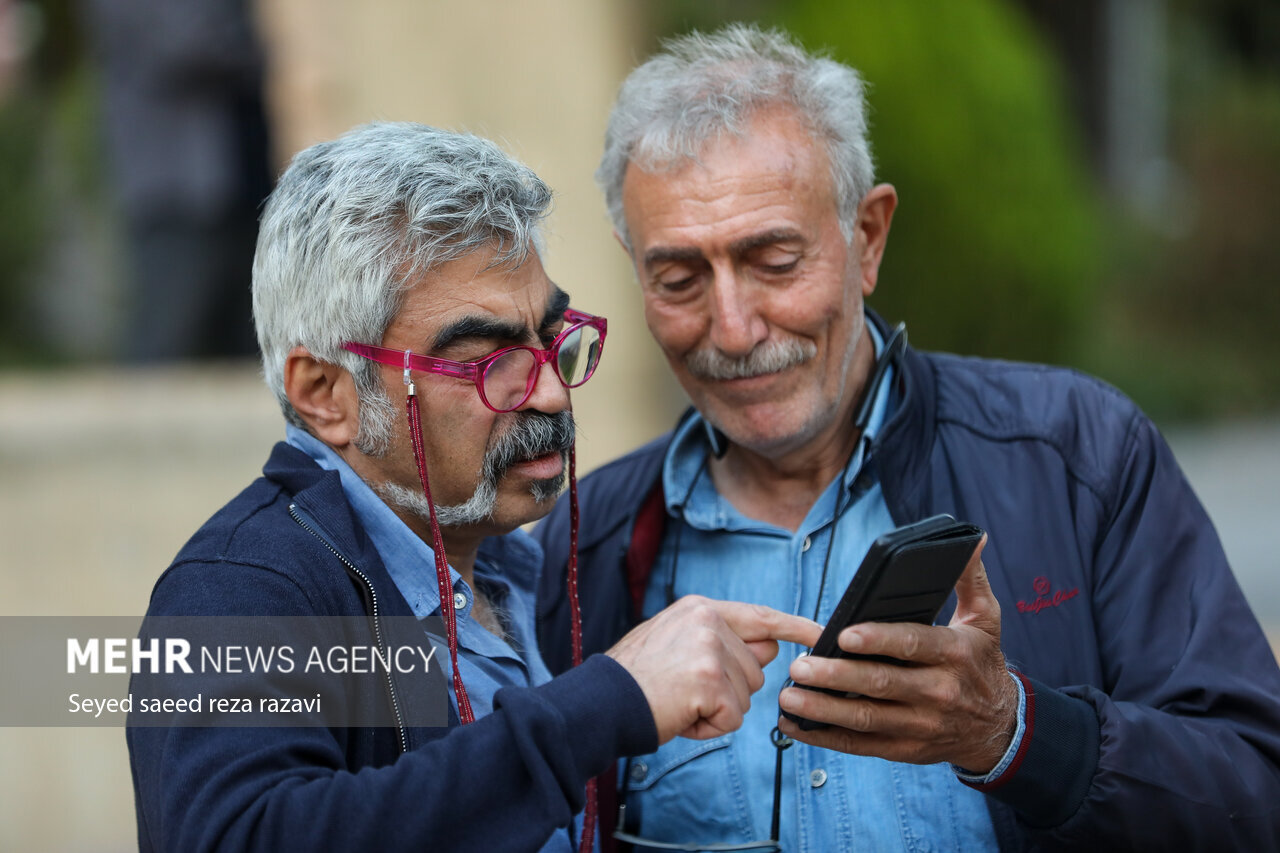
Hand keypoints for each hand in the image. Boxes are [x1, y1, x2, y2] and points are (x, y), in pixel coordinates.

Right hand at [608, 595, 820, 743]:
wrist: (602, 701)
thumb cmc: (635, 678)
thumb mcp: (675, 642)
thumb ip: (721, 643)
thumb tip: (768, 650)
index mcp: (700, 608)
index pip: (760, 616)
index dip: (793, 628)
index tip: (820, 634)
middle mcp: (708, 621)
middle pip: (756, 670)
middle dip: (728, 691)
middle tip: (684, 690)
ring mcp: (710, 649)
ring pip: (746, 697)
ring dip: (717, 710)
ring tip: (679, 701)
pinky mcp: (710, 681)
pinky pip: (732, 718)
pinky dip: (708, 727)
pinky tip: (681, 714)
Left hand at [777, 535, 1018, 771]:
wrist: (999, 727)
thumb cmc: (981, 663)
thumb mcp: (985, 620)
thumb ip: (970, 579)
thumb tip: (972, 539)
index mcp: (953, 654)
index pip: (912, 644)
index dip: (878, 640)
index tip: (843, 634)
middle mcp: (938, 691)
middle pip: (881, 684)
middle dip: (837, 675)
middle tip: (799, 666)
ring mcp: (921, 724)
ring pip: (866, 718)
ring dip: (824, 709)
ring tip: (789, 697)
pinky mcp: (906, 748)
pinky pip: (861, 744)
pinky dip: (826, 737)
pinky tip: (796, 726)